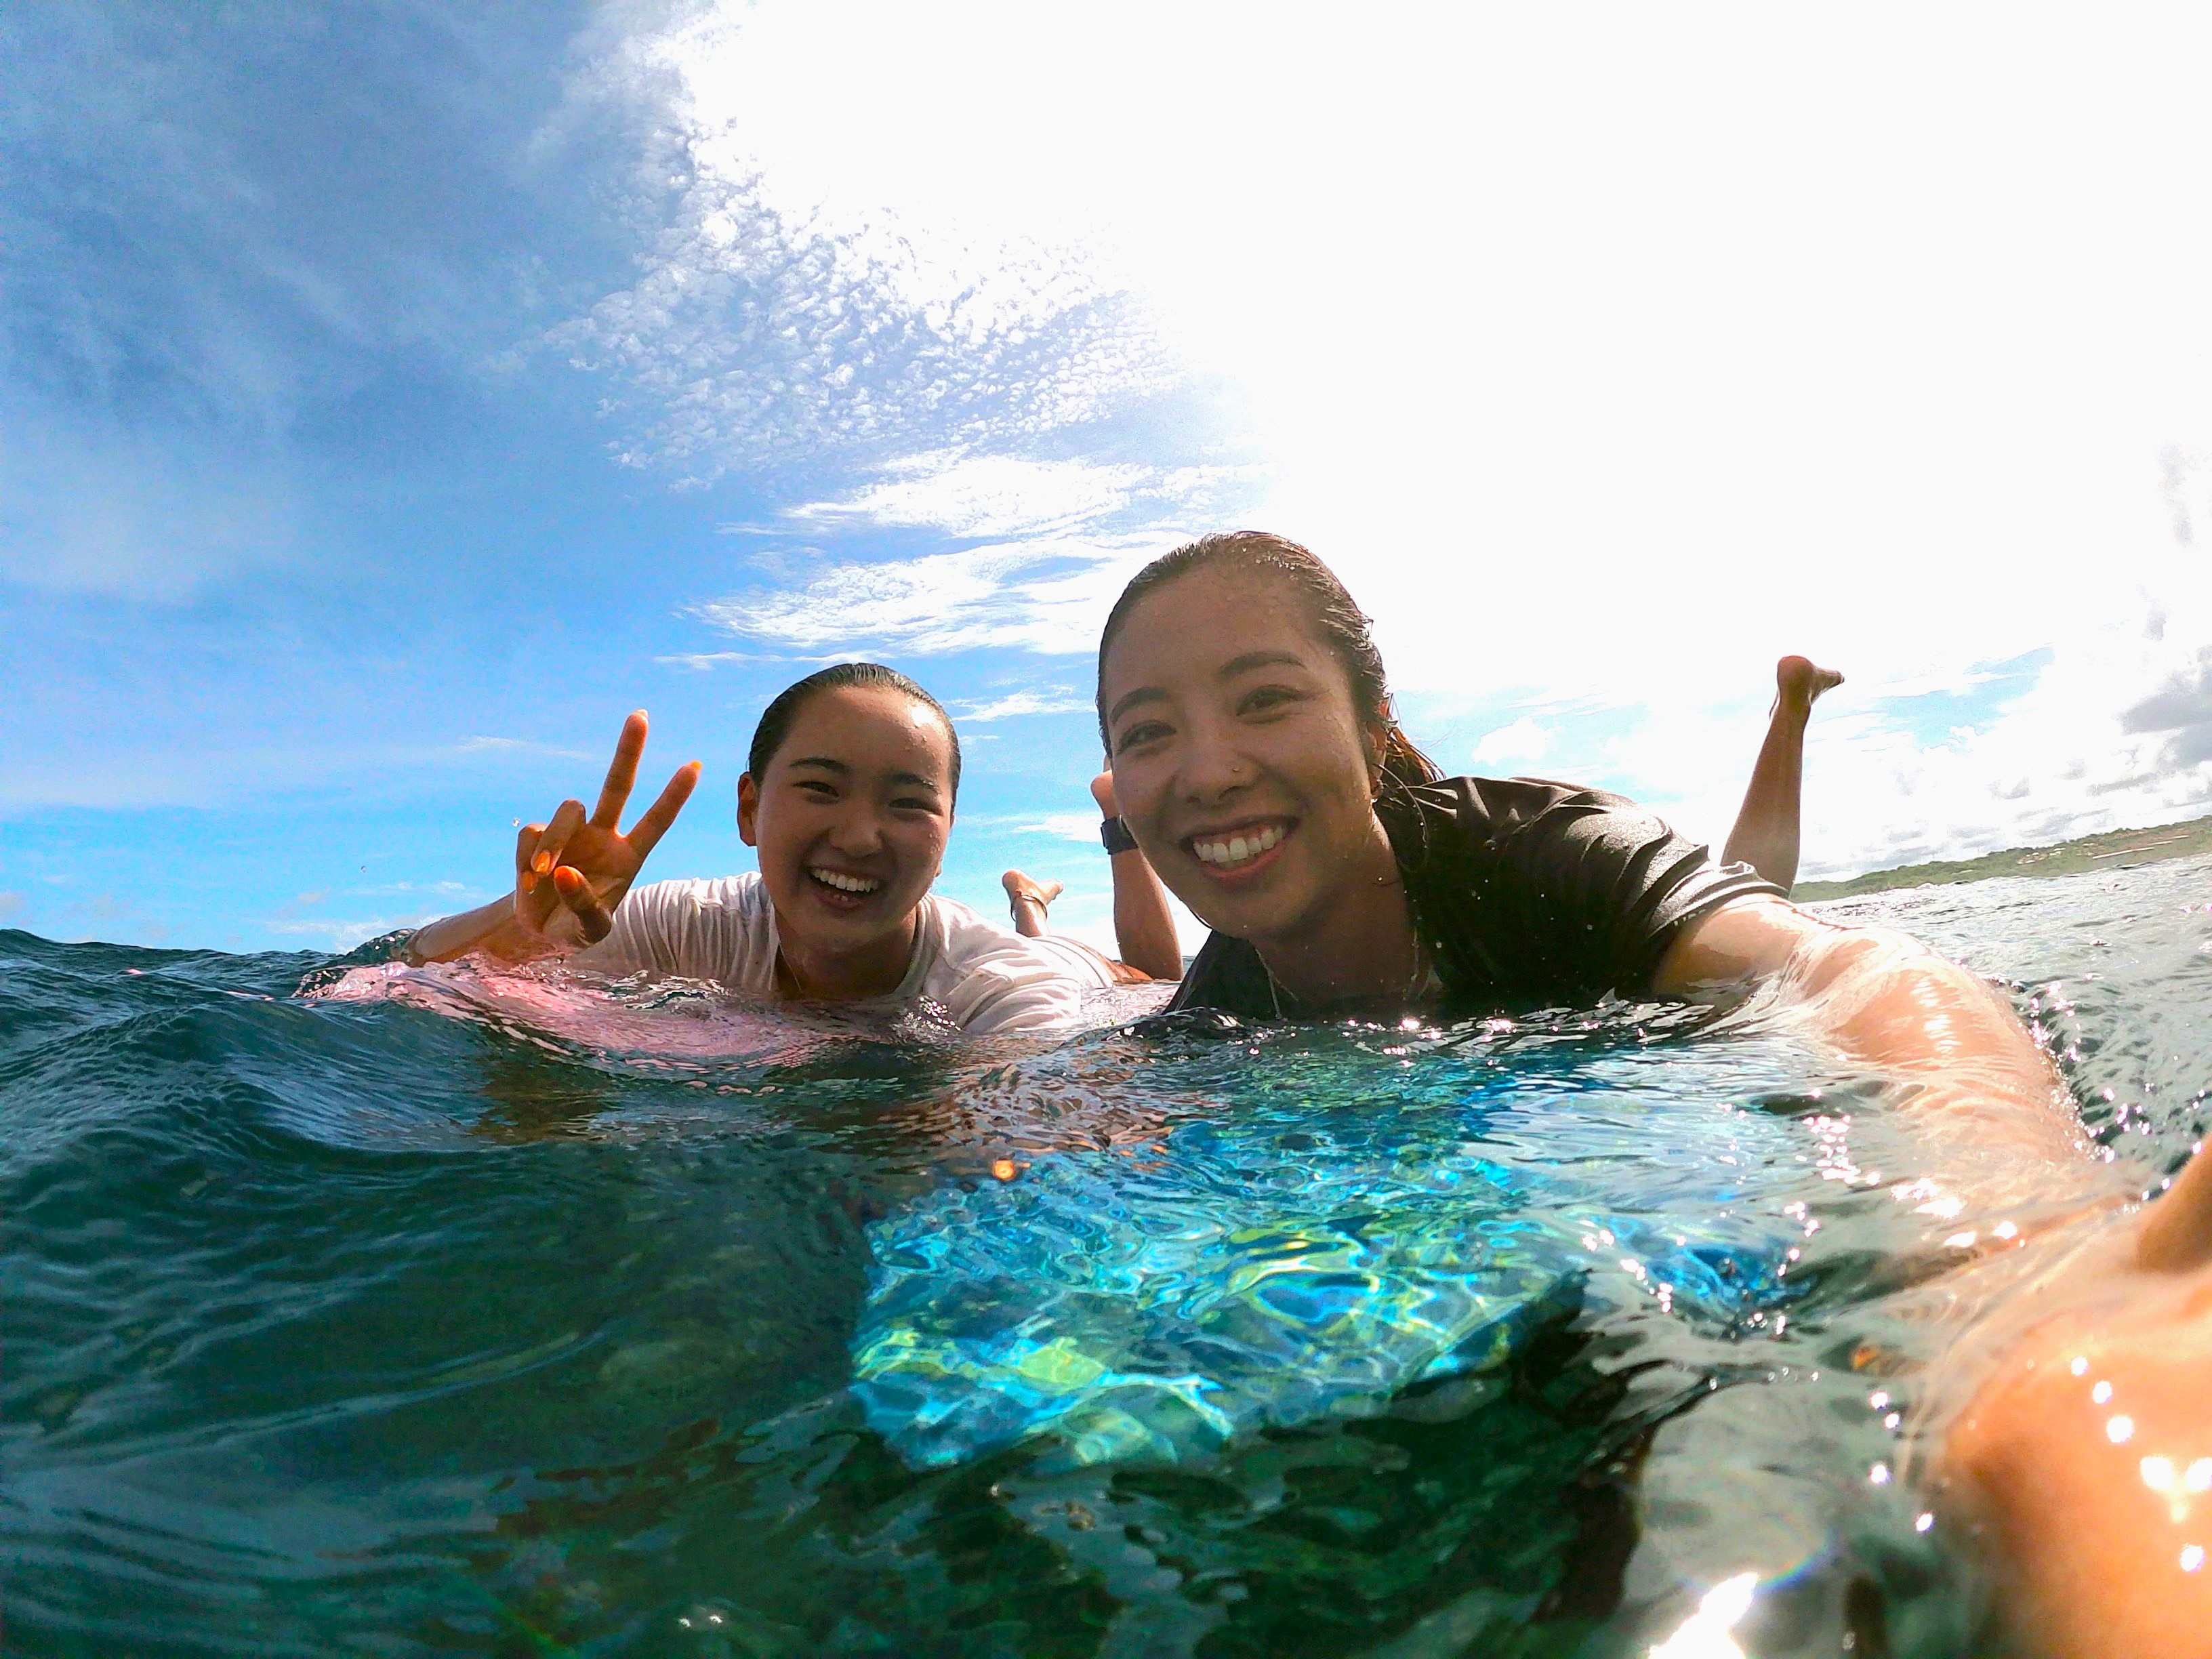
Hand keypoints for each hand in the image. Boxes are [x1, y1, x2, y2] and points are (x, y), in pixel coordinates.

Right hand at [512, 712, 699, 948]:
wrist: (540, 931)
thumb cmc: (577, 927)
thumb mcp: (591, 930)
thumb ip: (584, 906)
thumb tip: (564, 874)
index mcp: (629, 856)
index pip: (657, 821)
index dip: (674, 796)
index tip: (695, 766)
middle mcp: (603, 835)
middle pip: (617, 785)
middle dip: (628, 751)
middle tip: (640, 715)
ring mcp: (572, 833)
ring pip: (567, 810)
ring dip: (555, 841)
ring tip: (542, 873)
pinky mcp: (539, 837)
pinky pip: (533, 832)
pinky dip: (529, 856)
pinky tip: (529, 880)